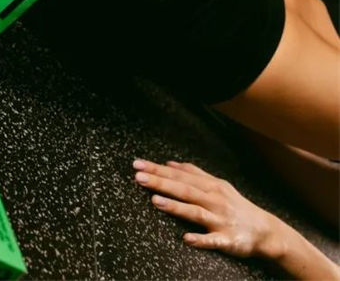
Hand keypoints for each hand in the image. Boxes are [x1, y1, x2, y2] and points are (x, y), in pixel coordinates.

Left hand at [132, 159, 281, 257]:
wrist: (266, 230)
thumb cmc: (236, 205)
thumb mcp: (217, 185)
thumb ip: (194, 173)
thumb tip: (169, 163)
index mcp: (210, 186)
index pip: (180, 175)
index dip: (158, 169)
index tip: (137, 164)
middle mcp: (214, 200)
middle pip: (184, 190)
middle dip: (161, 182)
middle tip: (139, 177)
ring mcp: (220, 220)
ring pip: (196, 212)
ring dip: (176, 207)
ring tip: (155, 201)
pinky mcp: (227, 240)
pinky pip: (213, 241)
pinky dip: (201, 240)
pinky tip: (186, 239)